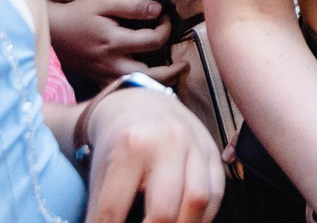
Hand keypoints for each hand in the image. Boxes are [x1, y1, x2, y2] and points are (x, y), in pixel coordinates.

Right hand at [46, 0, 183, 83]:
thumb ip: (132, 6)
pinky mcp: (100, 81)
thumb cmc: (79, 13)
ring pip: (139, 86)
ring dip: (160, 83)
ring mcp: (106, 76)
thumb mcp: (104, 2)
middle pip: (151, 75)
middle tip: (185, 64)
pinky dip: (141, 87)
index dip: (166, 29)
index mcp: (114, 42)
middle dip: (172, 71)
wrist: (53, 31)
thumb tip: (158, 10)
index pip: (154, 41)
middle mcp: (112, 64)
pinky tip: (152, 82)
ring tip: (174, 75)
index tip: (166, 18)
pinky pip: (125, 90)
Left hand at [80, 83, 220, 222]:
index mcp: (130, 145)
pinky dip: (202, 218)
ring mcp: (194, 144)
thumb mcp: (100, 174)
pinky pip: (216, 193)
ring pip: (197, 201)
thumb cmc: (119, 147)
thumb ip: (101, 212)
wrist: (143, 105)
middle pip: (163, 210)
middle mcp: (167, 141)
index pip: (114, 210)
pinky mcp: (212, 151)